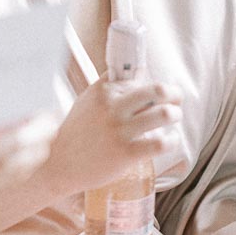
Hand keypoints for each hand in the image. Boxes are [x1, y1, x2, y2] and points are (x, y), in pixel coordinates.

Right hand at [38, 79, 181, 196]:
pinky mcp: (126, 153)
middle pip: (158, 90)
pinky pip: (161, 143)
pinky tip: (170, 140)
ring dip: (175, 114)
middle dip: (174, 94)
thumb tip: (138, 72)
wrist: (59, 162)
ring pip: (164, 114)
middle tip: (176, 99)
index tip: (156, 93)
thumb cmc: (77, 131)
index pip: (139, 77)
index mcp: (103, 90)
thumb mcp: (88, 100)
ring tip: (173, 118)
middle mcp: (112, 107)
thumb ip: (110, 86)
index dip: (152, 84)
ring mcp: (119, 130)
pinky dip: (173, 140)